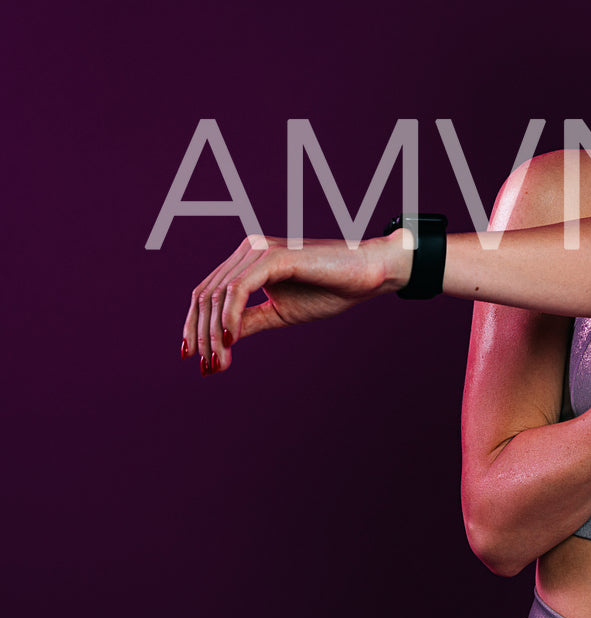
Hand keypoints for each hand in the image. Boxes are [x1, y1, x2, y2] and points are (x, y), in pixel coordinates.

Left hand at [182, 233, 402, 373]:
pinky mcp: (274, 256)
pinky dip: (229, 318)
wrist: (368, 275)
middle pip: (205, 294)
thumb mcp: (279, 313)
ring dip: (213, 333)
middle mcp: (249, 249)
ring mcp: (260, 249)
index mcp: (248, 259)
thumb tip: (216, 342)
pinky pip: (238, 289)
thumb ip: (247, 322)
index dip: (195, 326)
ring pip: (217, 294)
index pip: (207, 293)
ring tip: (218, 362)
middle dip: (201, 335)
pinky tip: (230, 341)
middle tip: (207, 368)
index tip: (196, 360)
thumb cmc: (329, 291)